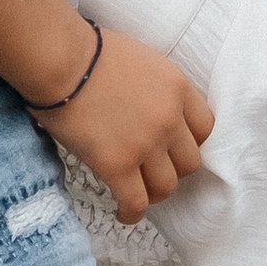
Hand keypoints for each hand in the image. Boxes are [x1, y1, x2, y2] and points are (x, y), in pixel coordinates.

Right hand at [41, 26, 211, 223]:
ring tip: (137, 192)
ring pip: (167, 186)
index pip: (204, 127)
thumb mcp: (140, 59)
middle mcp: (170, 118)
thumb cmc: (88, 52)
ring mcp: (146, 144)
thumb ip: (153, 88)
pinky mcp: (118, 165)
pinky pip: (136, 202)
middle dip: (173, 169)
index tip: (173, 147)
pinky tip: (123, 213)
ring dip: (153, 193)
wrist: (62, 59)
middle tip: (152, 170)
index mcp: (177, 87)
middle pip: (189, 162)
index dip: (189, 142)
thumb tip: (142, 109)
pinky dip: (131, 213)